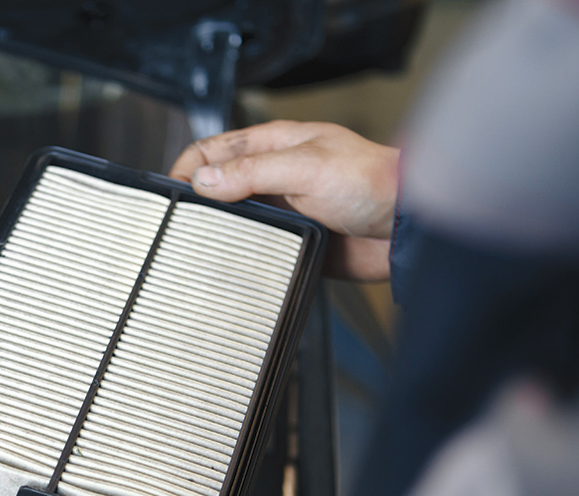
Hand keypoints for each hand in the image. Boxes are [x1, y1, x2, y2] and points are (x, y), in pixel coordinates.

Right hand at [169, 120, 399, 280]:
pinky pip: (254, 252)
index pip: (213, 150)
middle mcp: (274, 177)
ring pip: (232, 222)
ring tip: (197, 246)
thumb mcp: (307, 167)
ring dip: (215, 232)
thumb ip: (252, 172)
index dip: (186, 168)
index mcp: (275, 145)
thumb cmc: (372, 183)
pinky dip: (238, 258)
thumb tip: (204, 180)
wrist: (407, 229)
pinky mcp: (290, 243)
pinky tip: (230, 266)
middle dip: (194, 203)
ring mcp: (281, 211)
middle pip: (217, 188)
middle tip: (178, 224)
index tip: (171, 194)